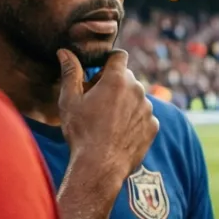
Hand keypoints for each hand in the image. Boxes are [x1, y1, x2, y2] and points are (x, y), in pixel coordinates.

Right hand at [58, 49, 158, 186]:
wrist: (100, 166)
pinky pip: (143, 115)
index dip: (107, 61)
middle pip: (127, 77)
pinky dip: (133, 119)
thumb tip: (64, 52)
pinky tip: (117, 132)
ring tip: (106, 121)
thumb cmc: (82, 132)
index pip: (118, 56)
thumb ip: (70, 73)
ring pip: (136, 97)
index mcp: (117, 80)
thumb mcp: (70, 100)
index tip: (98, 73)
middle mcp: (137, 90)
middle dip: (113, 84)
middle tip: (96, 101)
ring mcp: (148, 109)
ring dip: (124, 102)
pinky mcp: (153, 126)